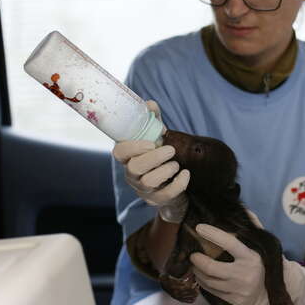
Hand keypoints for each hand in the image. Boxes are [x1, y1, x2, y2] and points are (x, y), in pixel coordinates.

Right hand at [112, 100, 189, 222]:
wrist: (172, 184)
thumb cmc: (160, 155)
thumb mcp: (156, 137)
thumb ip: (152, 120)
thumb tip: (150, 104)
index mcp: (128, 157)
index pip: (119, 152)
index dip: (132, 147)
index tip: (150, 142)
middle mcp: (132, 175)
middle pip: (134, 168)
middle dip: (154, 157)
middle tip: (171, 150)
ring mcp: (143, 190)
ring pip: (148, 182)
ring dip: (165, 170)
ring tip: (175, 163)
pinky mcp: (158, 200)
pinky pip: (166, 195)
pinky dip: (178, 183)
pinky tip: (186, 174)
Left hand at [189, 223, 304, 304]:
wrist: (273, 292)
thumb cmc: (264, 263)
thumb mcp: (262, 245)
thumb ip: (254, 227)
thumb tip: (243, 209)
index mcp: (251, 257)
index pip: (229, 243)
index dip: (213, 234)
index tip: (199, 227)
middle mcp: (244, 274)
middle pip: (212, 267)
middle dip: (198, 260)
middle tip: (193, 254)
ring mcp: (239, 289)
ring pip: (209, 281)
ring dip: (198, 272)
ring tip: (195, 265)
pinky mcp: (235, 300)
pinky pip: (213, 291)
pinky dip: (204, 283)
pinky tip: (202, 277)